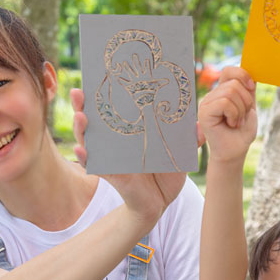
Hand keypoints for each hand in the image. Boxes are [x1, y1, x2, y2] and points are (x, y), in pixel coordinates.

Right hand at [72, 88, 187, 223]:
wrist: (161, 201)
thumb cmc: (167, 173)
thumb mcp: (179, 152)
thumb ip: (189, 139)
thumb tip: (200, 126)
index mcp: (130, 130)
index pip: (115, 106)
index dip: (104, 93)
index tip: (99, 77)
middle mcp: (115, 141)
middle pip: (93, 118)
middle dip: (82, 104)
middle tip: (79, 92)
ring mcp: (109, 156)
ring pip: (87, 139)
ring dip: (80, 128)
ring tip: (80, 117)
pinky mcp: (109, 174)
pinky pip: (92, 165)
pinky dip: (84, 158)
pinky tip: (80, 150)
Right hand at [198, 66, 256, 162]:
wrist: (236, 151)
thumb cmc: (242, 132)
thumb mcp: (249, 106)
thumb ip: (248, 89)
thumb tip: (252, 70)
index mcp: (222, 91)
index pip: (229, 70)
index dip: (243, 75)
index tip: (251, 88)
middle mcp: (212, 95)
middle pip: (234, 83)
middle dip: (246, 101)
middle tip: (241, 116)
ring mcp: (206, 103)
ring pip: (230, 92)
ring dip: (240, 110)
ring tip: (236, 122)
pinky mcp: (204, 112)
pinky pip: (224, 102)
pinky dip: (234, 114)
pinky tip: (231, 124)